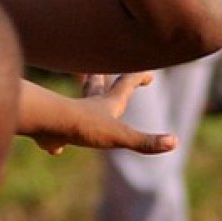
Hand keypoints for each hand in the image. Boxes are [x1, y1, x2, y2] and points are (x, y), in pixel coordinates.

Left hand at [30, 73, 176, 155]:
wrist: (48, 124)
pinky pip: (57, 137)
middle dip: (101, 78)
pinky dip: (57, 142)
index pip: (126, 85)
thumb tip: (174, 142)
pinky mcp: (53, 133)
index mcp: (108, 104)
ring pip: (77, 107)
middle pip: (97, 86)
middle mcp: (89, 106)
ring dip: (82, 104)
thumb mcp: (120, 136)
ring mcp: (70, 118)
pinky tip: (56, 150)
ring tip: (82, 106)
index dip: (139, 78)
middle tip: (103, 71)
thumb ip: (145, 141)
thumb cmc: (85, 126)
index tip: (149, 75)